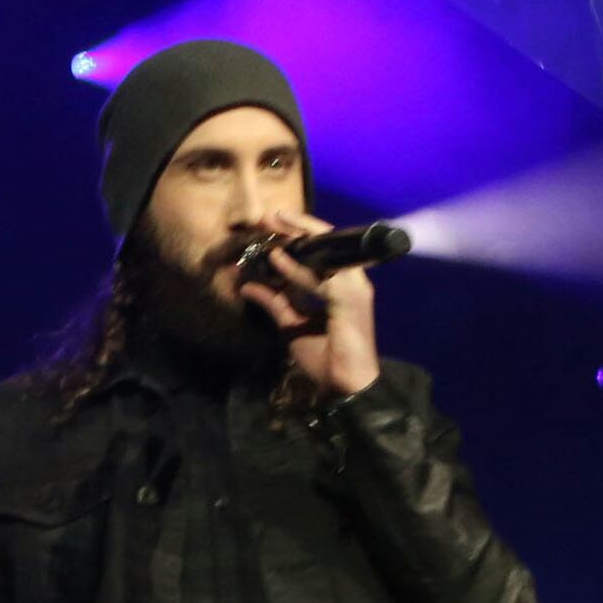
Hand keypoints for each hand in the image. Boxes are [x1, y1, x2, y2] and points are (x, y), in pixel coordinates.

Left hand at [236, 212, 381, 396]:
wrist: (345, 385)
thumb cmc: (326, 358)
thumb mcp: (291, 326)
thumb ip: (274, 303)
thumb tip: (247, 285)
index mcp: (340, 286)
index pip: (322, 251)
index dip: (298, 235)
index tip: (271, 224)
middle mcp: (351, 283)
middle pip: (327, 244)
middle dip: (298, 227)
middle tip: (270, 216)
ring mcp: (354, 289)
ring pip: (326, 253)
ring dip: (298, 238)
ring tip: (273, 226)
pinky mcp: (351, 301)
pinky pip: (321, 280)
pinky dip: (298, 270)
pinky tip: (278, 260)